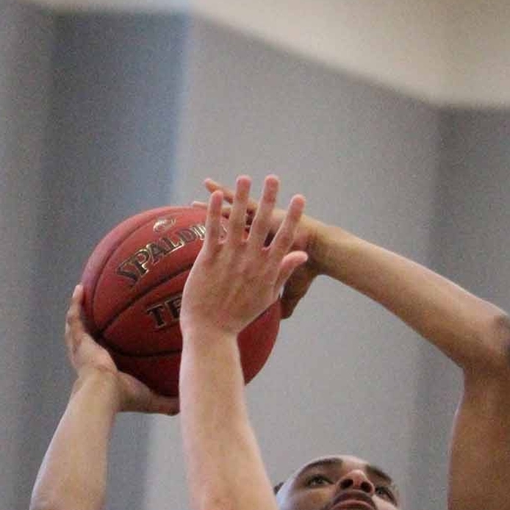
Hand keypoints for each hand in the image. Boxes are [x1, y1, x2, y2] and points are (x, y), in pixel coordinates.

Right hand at [65, 287, 178, 415]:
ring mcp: (81, 349)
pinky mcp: (78, 340)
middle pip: (88, 337)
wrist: (104, 393)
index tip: (117, 332)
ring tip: (84, 291)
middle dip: (91, 323)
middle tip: (99, 307)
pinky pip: (75, 317)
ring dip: (79, 308)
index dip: (108, 344)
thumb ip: (169, 401)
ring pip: (77, 325)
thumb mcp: (152, 398)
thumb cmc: (126, 397)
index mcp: (104, 370)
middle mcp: (89, 358)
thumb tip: (190, 403)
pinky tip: (80, 288)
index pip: (106, 353)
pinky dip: (76, 303)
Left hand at [181, 176, 307, 337]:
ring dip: (241, 197)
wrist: (212, 331)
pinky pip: (212, 231)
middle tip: (274, 179)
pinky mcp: (209, 259)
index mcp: (267, 269)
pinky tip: (214, 195)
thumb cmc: (240, 315)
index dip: (293, 217)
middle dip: (269, 199)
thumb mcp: (268, 295)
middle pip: (262, 224)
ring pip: (237, 222)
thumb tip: (301, 256)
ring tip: (245, 178)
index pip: (284, 238)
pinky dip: (214, 213)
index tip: (300, 198)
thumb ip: (283, 272)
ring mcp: (230, 258)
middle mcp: (250, 261)